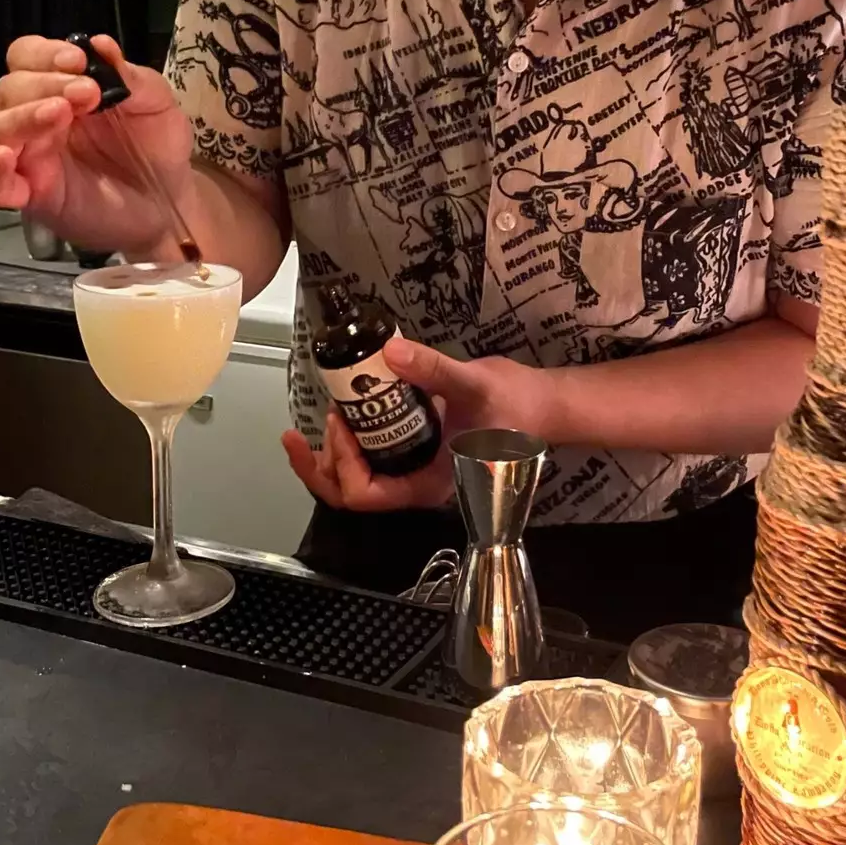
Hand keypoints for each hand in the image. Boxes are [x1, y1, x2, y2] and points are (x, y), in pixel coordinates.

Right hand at [0, 34, 195, 253]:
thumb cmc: (157, 147)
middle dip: (44, 84)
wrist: (172, 199)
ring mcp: (29, 155)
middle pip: (11, 89)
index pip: (27, 58)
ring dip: (18, 118)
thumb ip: (131, 76)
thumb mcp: (156, 104)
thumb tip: (100, 44)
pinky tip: (4, 157)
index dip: (44, 54)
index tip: (78, 61)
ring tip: (56, 113)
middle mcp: (35, 116)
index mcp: (60, 87)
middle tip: (87, 93)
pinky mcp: (29, 193)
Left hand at [281, 341, 546, 512]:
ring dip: (331, 456)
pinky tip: (346, 415)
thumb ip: (434, 370)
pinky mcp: (417, 453)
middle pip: (352, 494)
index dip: (344, 462)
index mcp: (428, 484)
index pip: (368, 494)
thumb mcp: (475, 385)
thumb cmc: (517, 404)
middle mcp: (417, 485)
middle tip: (301, 434)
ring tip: (322, 421)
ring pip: (358, 480)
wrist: (544, 405)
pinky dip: (351, 443)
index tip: (342, 420)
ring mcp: (415, 471)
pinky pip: (372, 459)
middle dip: (320, 467)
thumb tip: (391, 350)